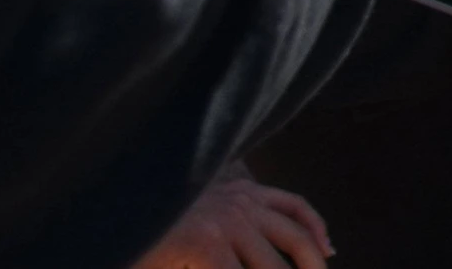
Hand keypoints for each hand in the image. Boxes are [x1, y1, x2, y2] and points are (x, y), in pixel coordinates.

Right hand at [133, 174, 331, 268]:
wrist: (122, 217)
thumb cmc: (161, 222)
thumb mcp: (207, 214)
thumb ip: (236, 223)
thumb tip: (261, 249)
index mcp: (242, 191)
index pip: (294, 205)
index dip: (315, 228)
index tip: (329, 251)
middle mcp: (241, 203)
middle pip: (295, 237)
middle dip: (313, 265)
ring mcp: (226, 225)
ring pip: (271, 266)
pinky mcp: (208, 247)